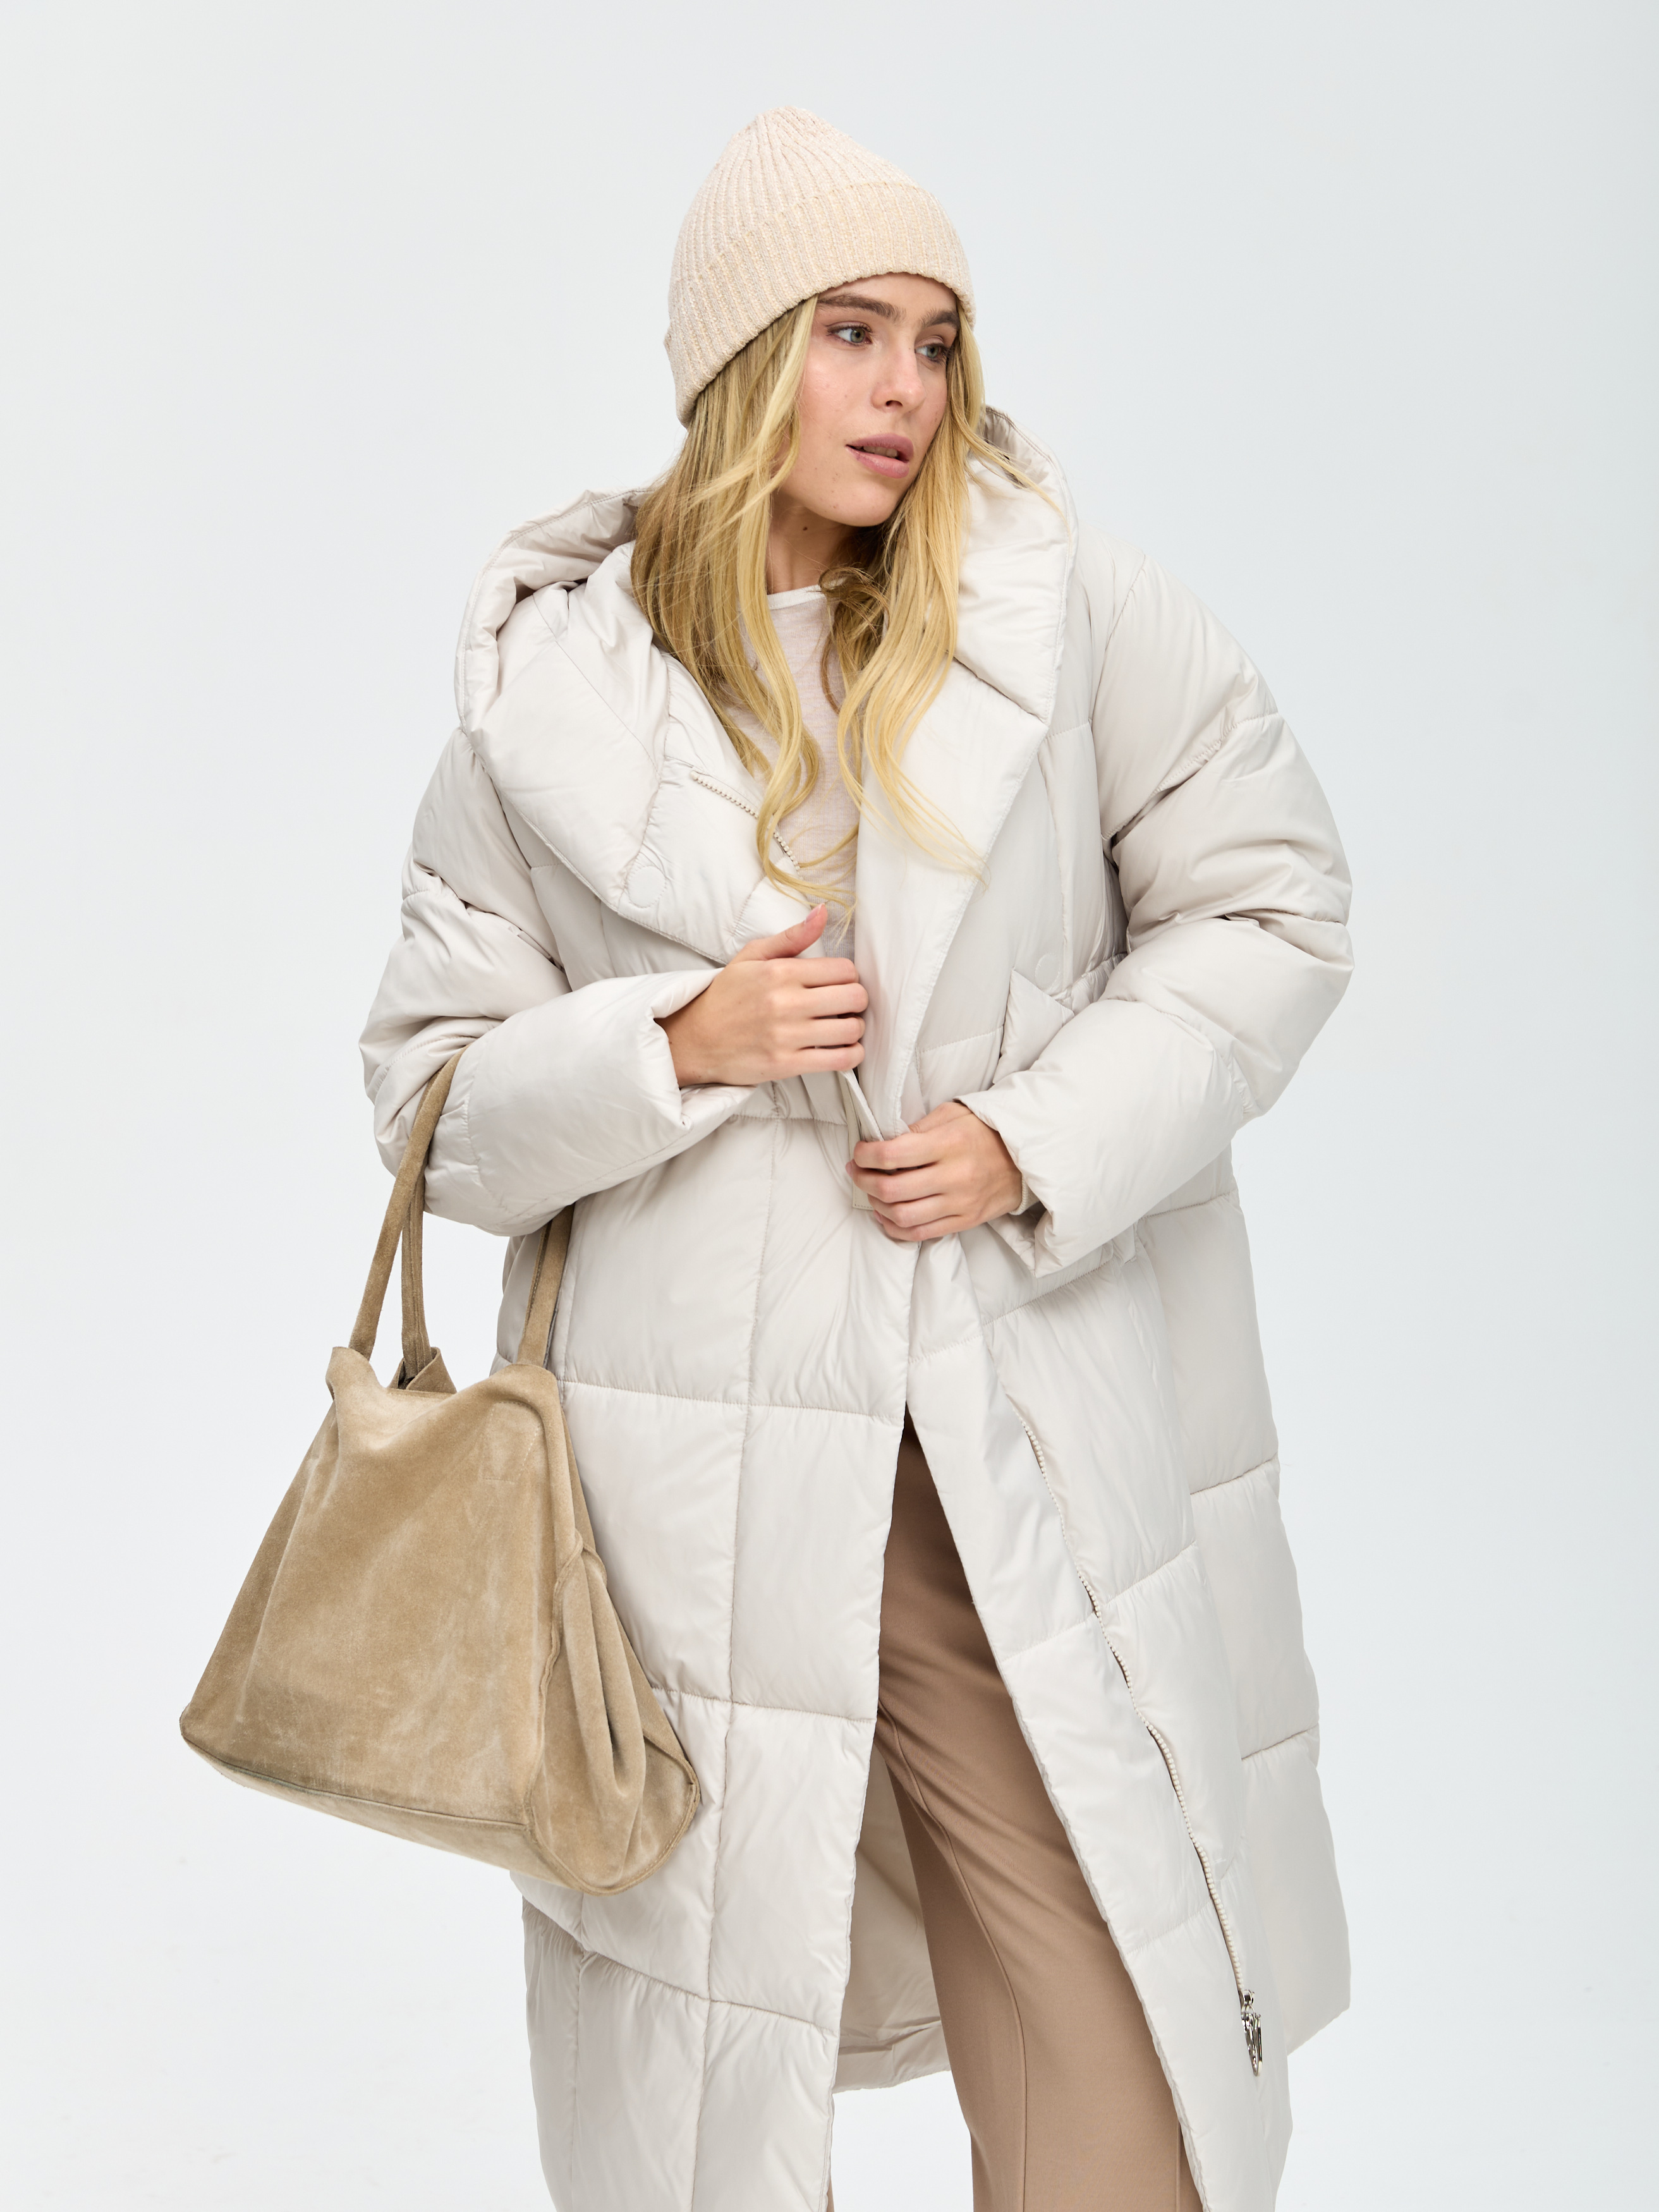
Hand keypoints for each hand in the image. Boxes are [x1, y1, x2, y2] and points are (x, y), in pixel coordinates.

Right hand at [658, 904, 865, 1086]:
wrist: (695, 1039)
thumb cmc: (726, 997)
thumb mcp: (752, 956)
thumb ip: (791, 936)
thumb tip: (822, 913)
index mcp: (780, 972)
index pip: (844, 970)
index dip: (849, 976)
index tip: (839, 983)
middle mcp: (785, 1002)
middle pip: (854, 998)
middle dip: (856, 1001)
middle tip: (846, 1005)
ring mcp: (786, 1035)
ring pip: (850, 1029)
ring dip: (855, 1028)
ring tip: (844, 1027)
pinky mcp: (785, 1064)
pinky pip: (838, 1060)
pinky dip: (851, 1055)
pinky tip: (844, 1049)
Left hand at [847, 1101, 1023, 1241]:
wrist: (1027, 1158)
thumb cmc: (986, 1131)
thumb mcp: (954, 1115)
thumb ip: (919, 1128)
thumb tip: (884, 1142)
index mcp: (949, 1144)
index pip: (893, 1154)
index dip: (866, 1155)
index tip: (859, 1152)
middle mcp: (954, 1176)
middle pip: (892, 1188)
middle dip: (863, 1180)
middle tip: (856, 1171)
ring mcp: (960, 1203)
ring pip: (902, 1215)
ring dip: (876, 1205)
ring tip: (871, 1192)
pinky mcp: (965, 1221)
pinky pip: (920, 1233)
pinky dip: (895, 1228)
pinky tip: (886, 1215)